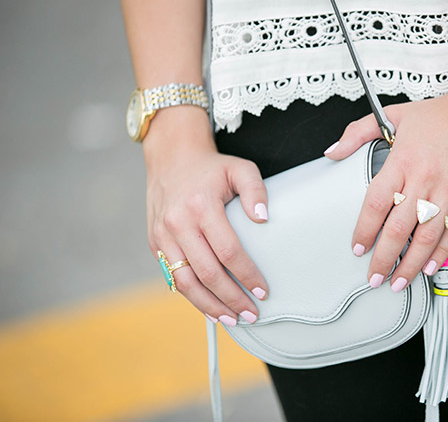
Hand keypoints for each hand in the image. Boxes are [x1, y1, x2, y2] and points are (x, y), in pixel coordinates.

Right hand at [144, 107, 268, 325]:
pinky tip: (210, 308)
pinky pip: (172, 277)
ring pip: (185, 283)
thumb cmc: (211, 167)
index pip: (228, 251)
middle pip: (207, 273)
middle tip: (252, 314)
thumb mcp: (240, 168)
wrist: (171, 157)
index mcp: (201, 206)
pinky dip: (192, 296)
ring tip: (232, 320)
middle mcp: (178, 224)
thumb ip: (256, 190)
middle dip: (231, 298)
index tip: (263, 290)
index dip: (247, 274)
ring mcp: (162, 236)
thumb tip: (264, 218)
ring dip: (210, 306)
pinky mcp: (154, 243)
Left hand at [324, 77, 447, 290]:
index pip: (376, 203)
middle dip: (384, 258)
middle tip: (374, 279)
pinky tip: (428, 267)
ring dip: (410, 264)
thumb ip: (358, 132)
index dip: (365, 230)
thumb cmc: (440, 113)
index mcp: (402, 159)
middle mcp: (426, 177)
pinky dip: (440, 252)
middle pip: (399, 227)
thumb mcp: (394, 114)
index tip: (358, 249)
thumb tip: (331, 151)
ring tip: (398, 282)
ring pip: (427, 235)